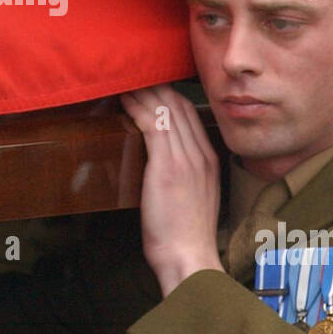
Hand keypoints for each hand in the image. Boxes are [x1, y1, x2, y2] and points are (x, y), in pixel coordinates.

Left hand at [120, 84, 222, 296]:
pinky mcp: (168, 167)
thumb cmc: (185, 237)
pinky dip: (137, 108)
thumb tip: (163, 167)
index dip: (168, 95)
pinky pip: (153, 125)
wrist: (189, 258)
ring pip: (165, 110)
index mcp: (209, 161)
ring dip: (143, 92)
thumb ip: (184, 178)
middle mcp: (200, 155)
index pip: (190, 114)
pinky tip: (124, 100)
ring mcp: (186, 160)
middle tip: (132, 75)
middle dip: (155, 86)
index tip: (150, 85)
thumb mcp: (193, 200)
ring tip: (124, 81)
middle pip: (178, 105)